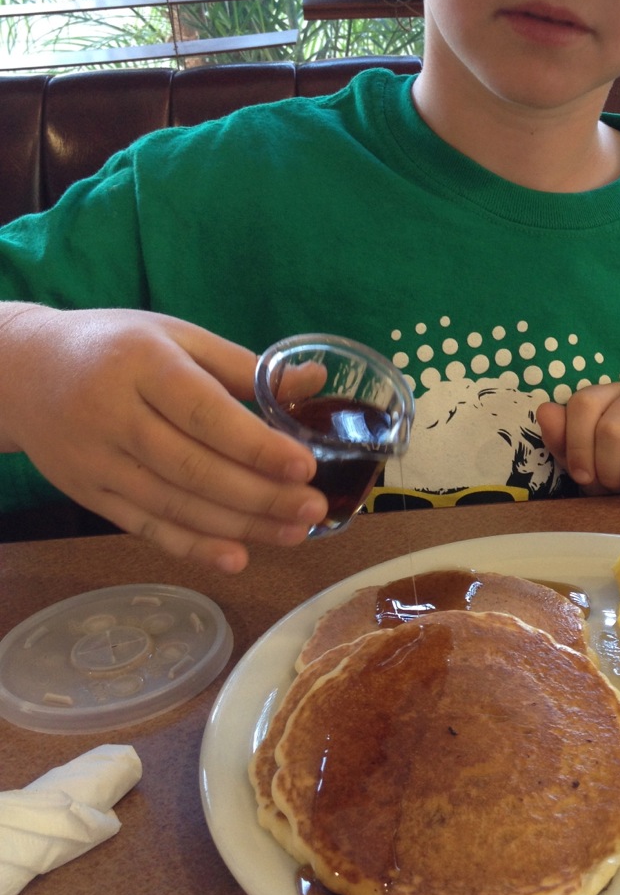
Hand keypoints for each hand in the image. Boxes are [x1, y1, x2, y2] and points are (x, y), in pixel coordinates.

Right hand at [0, 305, 327, 570]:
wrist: (21, 371)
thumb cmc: (114, 346)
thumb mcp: (176, 336)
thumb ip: (243, 366)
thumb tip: (315, 381)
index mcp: (142, 364)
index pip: (204, 412)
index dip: (255, 445)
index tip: (305, 466)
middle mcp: (113, 415)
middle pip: (193, 467)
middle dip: (260, 495)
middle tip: (314, 509)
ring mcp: (96, 461)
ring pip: (174, 505)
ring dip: (239, 526)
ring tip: (295, 533)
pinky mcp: (88, 495)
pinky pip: (146, 528)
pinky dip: (193, 546)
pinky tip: (237, 557)